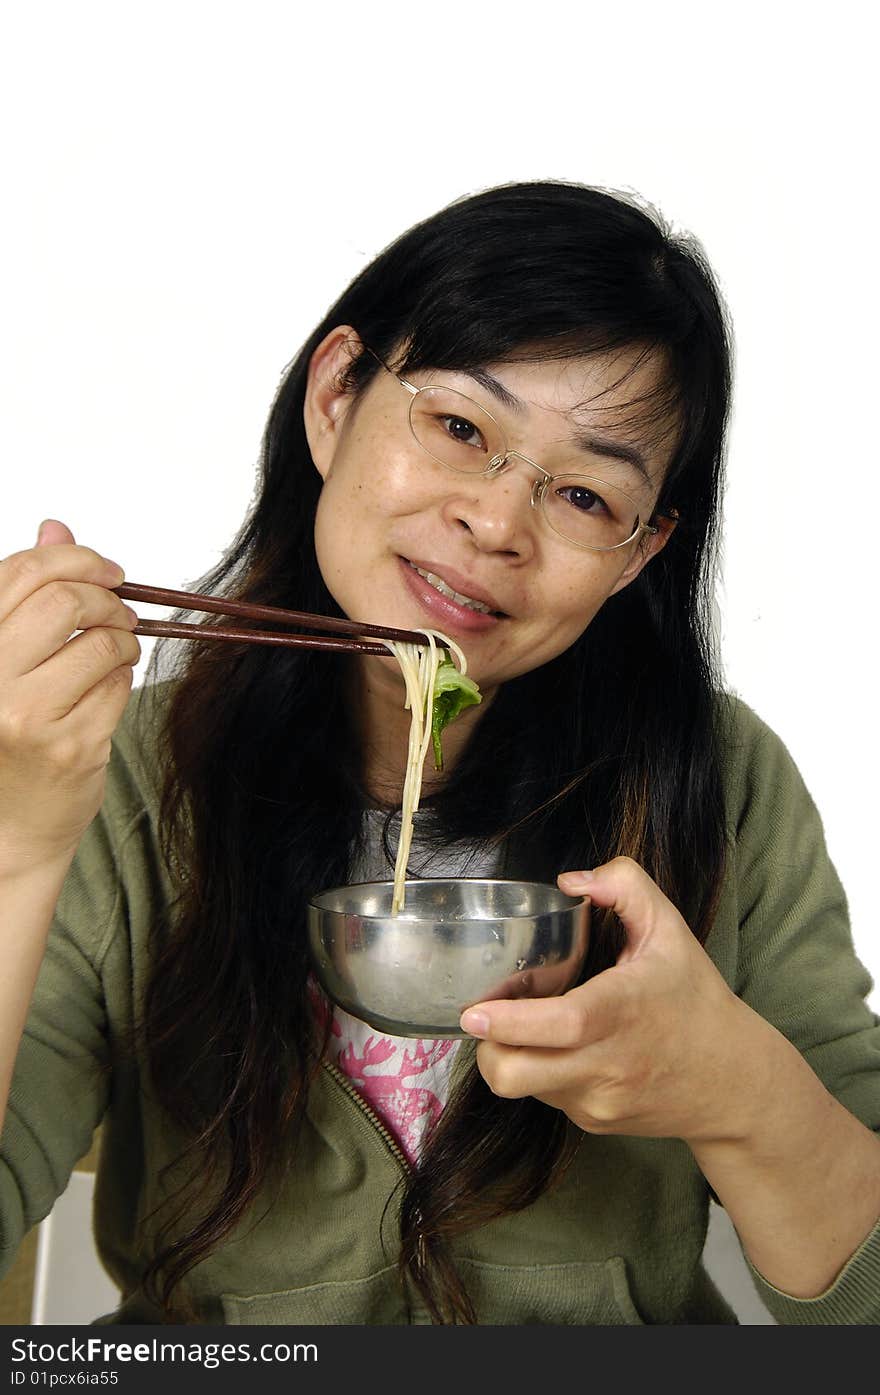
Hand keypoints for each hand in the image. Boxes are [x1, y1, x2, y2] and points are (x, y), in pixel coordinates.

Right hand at [0, 520, 140, 876]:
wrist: (7, 827)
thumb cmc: (3, 737)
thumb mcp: (2, 659)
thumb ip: (26, 594)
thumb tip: (55, 528)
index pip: (22, 574)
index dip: (75, 559)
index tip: (106, 569)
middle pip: (65, 602)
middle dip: (106, 597)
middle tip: (120, 610)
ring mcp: (28, 716)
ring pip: (100, 643)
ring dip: (122, 640)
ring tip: (117, 652)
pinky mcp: (71, 746)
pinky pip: (118, 686)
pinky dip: (123, 680)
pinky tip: (106, 690)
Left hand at [460, 857, 762, 1145]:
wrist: (733, 1082)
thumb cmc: (695, 998)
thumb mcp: (670, 929)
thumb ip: (624, 886)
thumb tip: (570, 881)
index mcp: (622, 1011)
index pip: (560, 1024)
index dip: (509, 1021)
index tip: (474, 1010)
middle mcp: (606, 1064)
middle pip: (516, 1075)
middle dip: (486, 1047)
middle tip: (486, 1017)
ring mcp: (598, 1100)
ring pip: (524, 1088)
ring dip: (511, 1057)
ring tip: (526, 1026)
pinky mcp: (594, 1122)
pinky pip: (547, 1098)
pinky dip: (540, 1072)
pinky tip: (562, 1049)